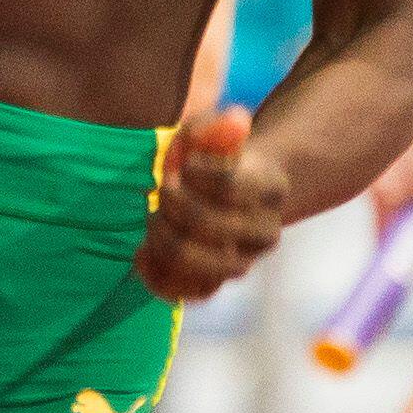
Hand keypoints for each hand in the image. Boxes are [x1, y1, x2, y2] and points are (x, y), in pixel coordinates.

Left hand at [137, 108, 288, 302]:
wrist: (225, 195)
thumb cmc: (214, 158)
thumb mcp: (210, 132)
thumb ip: (217, 125)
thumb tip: (238, 119)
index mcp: (271, 188)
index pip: (229, 185)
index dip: (195, 173)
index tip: (185, 164)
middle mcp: (265, 233)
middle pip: (206, 224)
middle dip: (171, 203)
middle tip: (163, 188)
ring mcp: (242, 263)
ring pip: (197, 264)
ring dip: (163, 237)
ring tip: (154, 219)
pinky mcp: (215, 285)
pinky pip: (185, 293)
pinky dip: (156, 276)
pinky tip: (141, 253)